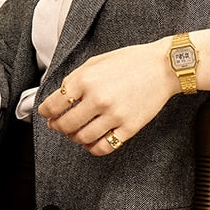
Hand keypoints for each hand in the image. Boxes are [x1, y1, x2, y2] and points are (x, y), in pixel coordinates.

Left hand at [37, 39, 177, 156]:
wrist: (163, 66)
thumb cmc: (131, 61)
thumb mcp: (97, 61)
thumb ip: (76, 78)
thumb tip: (59, 97)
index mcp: (86, 79)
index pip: (53, 105)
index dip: (45, 112)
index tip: (47, 114)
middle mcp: (98, 98)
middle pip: (65, 125)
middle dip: (57, 126)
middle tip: (58, 124)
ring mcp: (114, 115)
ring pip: (82, 138)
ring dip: (74, 138)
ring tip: (76, 132)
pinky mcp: (129, 127)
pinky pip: (103, 147)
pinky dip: (93, 148)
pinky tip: (92, 141)